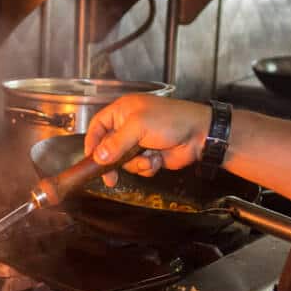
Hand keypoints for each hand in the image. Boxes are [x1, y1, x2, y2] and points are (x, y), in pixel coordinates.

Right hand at [84, 95, 208, 185]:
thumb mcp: (138, 127)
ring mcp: (139, 142)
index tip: (90, 158)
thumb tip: (98, 157)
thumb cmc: (169, 121)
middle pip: (109, 147)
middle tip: (110, 178)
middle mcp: (128, 126)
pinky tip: (157, 161)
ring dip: (135, 164)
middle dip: (112, 162)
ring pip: (124, 160)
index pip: (98, 126)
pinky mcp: (149, 155)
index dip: (92, 142)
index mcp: (122, 111)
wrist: (200, 134)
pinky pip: (138, 167)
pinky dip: (146, 166)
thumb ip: (116, 143)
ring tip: (148, 159)